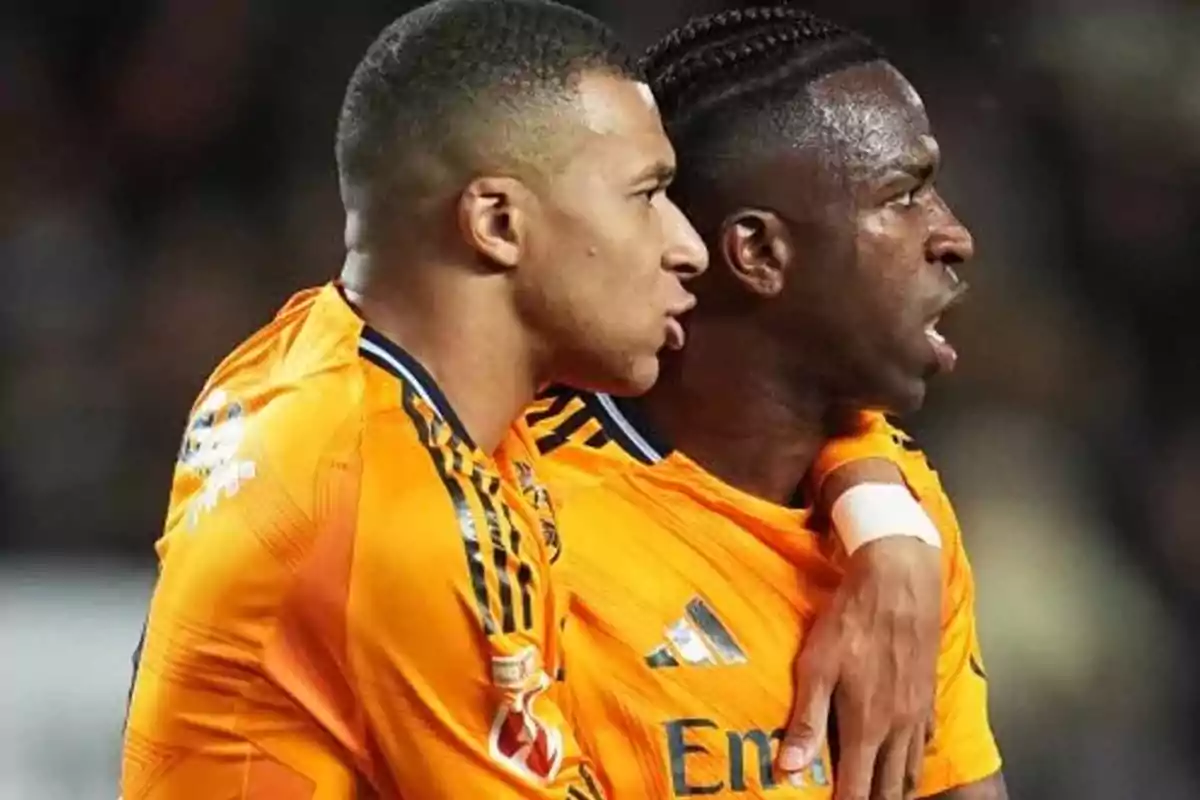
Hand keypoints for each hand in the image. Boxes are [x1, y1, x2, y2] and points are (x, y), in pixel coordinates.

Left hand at [778, 536, 941, 799]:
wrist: (899, 582)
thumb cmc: (851, 621)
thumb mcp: (816, 667)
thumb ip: (806, 720)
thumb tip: (790, 769)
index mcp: (867, 726)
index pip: (859, 789)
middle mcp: (898, 727)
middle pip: (891, 787)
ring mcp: (918, 711)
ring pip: (911, 768)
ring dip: (897, 787)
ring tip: (883, 794)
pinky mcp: (929, 693)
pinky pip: (925, 741)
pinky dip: (915, 758)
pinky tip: (907, 755)